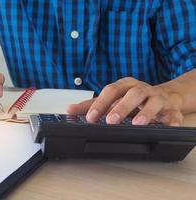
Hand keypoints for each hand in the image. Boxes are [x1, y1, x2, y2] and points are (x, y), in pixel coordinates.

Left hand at [68, 77, 183, 125]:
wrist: (163, 96)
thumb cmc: (133, 98)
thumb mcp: (112, 99)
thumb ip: (92, 105)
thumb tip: (69, 109)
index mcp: (125, 86)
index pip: (111, 91)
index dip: (101, 103)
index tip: (90, 117)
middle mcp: (141, 89)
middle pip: (132, 94)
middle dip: (121, 107)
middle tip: (111, 120)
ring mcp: (157, 98)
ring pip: (153, 102)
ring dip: (146, 112)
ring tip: (138, 123)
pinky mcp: (170, 108)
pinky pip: (173, 113)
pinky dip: (172, 120)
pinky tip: (170, 126)